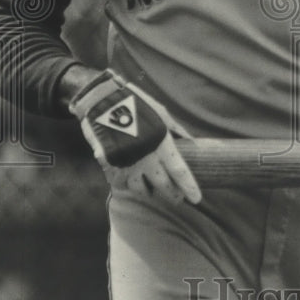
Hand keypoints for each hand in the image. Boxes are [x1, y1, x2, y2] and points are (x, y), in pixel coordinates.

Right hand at [69, 69, 201, 205]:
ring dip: (149, 192)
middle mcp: (146, 157)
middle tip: (177, 198)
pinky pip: (121, 183)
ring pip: (140, 189)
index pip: (179, 171)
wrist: (103, 100)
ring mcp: (127, 164)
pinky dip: (128, 184)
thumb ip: (176, 130)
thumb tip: (191, 142)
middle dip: (172, 194)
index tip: (196, 199)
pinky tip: (131, 183)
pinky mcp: (110, 166)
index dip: (189, 187)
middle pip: (162, 185)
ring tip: (153, 192)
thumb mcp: (161, 113)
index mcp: (161, 143)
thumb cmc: (135, 103)